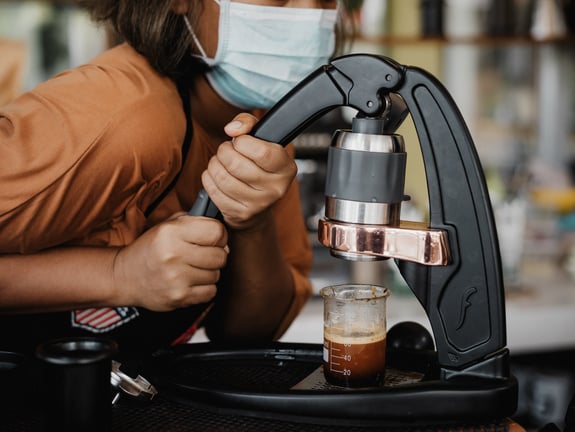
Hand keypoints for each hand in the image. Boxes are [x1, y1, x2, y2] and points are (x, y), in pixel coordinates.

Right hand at [112, 213, 227, 310]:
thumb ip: (194, 221)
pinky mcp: (179, 297)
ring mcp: (176, 278)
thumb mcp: (167, 226)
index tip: (214, 239)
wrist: (124, 277)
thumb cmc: (151, 249)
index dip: (220, 235)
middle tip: (202, 255)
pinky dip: (205, 288)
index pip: (217, 232)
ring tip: (192, 269)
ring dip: (209, 272)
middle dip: (216, 255)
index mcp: (171, 232)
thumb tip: (222, 232)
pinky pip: (210, 292)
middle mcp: (173, 255)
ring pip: (216, 275)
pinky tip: (191, 282)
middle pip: (220, 256)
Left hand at [201, 113, 296, 229]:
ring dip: (214, 164)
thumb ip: (248, 123)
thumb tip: (232, 129)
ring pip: (222, 177)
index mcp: (286, 168)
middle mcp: (276, 189)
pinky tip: (217, 176)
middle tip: (227, 151)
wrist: (259, 203)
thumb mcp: (261, 139)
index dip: (243, 142)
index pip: (262, 152)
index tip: (240, 141)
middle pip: (236, 163)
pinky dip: (209, 178)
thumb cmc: (259, 165)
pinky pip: (213, 190)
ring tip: (221, 162)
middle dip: (224, 151)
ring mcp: (258, 204)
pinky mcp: (240, 214)